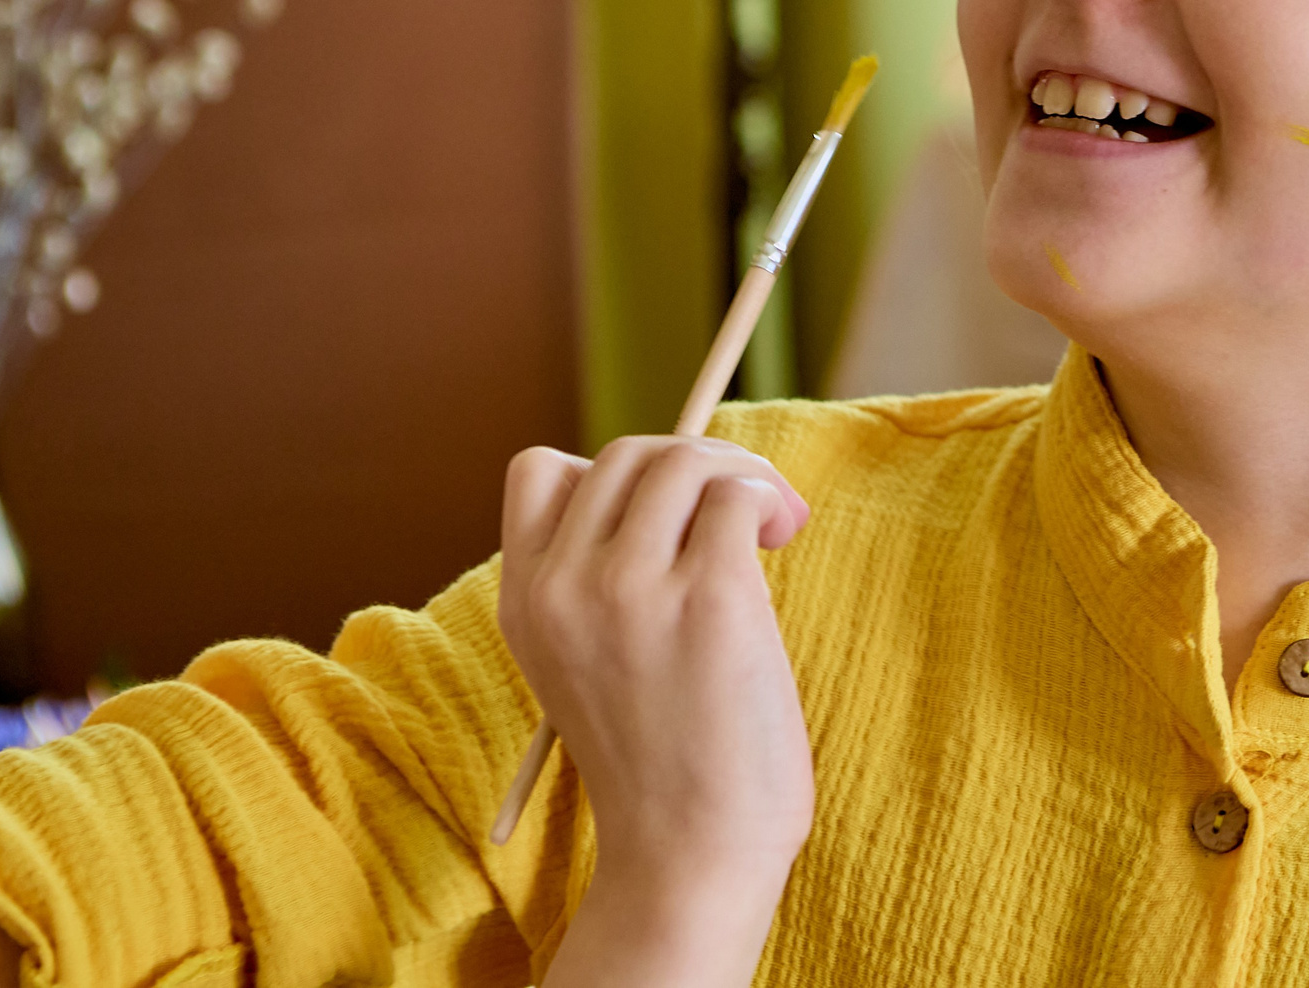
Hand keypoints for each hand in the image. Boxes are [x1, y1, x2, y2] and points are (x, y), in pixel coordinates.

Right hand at [498, 436, 813, 983]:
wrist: (689, 855)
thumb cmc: (662, 762)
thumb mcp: (584, 663)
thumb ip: (594, 583)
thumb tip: (675, 484)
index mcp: (525, 602)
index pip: (542, 471)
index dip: (614, 475)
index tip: (667, 516)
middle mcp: (565, 587)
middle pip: (625, 454)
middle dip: (694, 465)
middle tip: (746, 515)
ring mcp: (631, 589)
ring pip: (684, 462)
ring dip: (741, 476)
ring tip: (775, 526)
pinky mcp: (708, 598)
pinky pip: (738, 496)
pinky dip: (768, 500)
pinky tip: (783, 537)